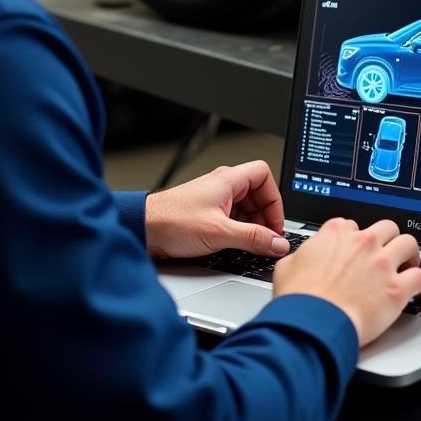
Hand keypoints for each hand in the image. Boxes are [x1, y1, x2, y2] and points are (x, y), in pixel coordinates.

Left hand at [145, 160, 289, 259]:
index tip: (275, 222)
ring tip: (251, 243)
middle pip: (257, 194)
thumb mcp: (220, 233)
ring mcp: (214, 199)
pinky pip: (232, 217)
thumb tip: (277, 243)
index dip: (274, 199)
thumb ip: (253, 238)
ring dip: (252, 225)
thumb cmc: (171, 222)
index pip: (264, 176)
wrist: (144, 229)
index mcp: (228, 180)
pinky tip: (235, 244)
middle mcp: (222, 185)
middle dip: (265, 216)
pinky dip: (239, 230)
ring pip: (245, 207)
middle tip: (266, 238)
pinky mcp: (207, 213)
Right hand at [272, 218, 420, 346]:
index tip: (355, 249)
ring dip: (411, 254)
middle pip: (386, 227)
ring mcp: (382, 264)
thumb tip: (299, 258)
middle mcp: (362, 243)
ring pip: (409, 244)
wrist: (313, 322)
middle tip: (388, 252)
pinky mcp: (396, 289)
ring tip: (410, 264)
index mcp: (335, 234)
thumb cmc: (299, 299)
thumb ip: (299, 256)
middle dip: (388, 238)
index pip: (351, 225)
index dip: (354, 238)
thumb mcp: (286, 267)